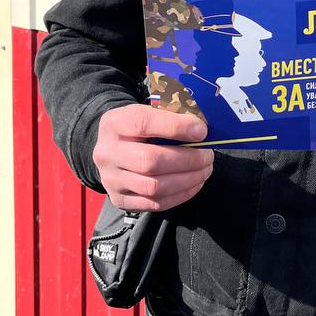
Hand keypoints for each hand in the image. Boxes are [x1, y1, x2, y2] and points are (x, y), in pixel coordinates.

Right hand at [93, 104, 213, 212]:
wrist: (113, 148)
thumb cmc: (140, 128)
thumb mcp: (148, 112)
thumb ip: (171, 118)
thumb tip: (201, 130)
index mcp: (114, 123)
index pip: (143, 123)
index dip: (175, 127)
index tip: (201, 131)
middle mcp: (108, 153)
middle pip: (150, 161)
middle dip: (187, 159)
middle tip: (207, 155)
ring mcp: (111, 180)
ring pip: (154, 186)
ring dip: (187, 180)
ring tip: (204, 170)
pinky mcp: (120, 200)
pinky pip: (155, 204)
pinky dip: (180, 195)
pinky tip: (194, 183)